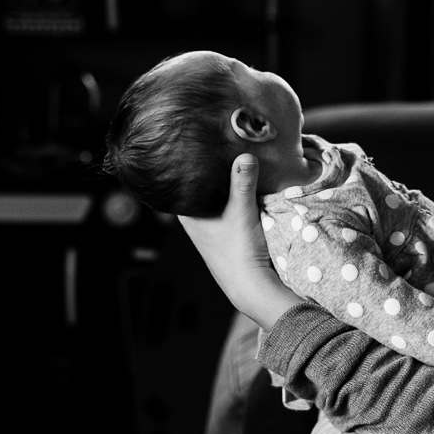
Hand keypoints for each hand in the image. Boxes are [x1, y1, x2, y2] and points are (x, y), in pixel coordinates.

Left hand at [179, 154, 304, 328]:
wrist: (251, 287)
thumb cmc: (238, 251)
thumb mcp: (241, 212)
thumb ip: (243, 183)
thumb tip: (245, 154)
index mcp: (188, 216)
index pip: (181, 184)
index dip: (188, 167)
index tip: (197, 148)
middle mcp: (195, 224)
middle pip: (200, 190)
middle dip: (211, 174)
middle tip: (220, 147)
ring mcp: (210, 232)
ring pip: (215, 201)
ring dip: (225, 187)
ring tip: (234, 160)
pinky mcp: (226, 237)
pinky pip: (227, 211)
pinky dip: (234, 200)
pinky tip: (246, 188)